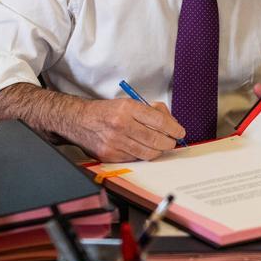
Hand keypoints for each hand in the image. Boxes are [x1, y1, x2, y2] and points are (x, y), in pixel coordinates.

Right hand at [67, 98, 185, 162]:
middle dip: (169, 142)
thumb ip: (151, 110)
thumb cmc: (107, 111)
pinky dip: (142, 154)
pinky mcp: (110, 155)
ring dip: (158, 150)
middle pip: (156, 140)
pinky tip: (142, 148)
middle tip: (172, 141)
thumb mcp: (129, 102)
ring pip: (147, 153)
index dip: (174, 128)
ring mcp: (115, 142)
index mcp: (127, 108)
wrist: (79, 120)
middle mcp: (121, 125)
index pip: (159, 120)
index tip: (180, 131)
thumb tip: (171, 123)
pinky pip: (135, 158)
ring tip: (160, 145)